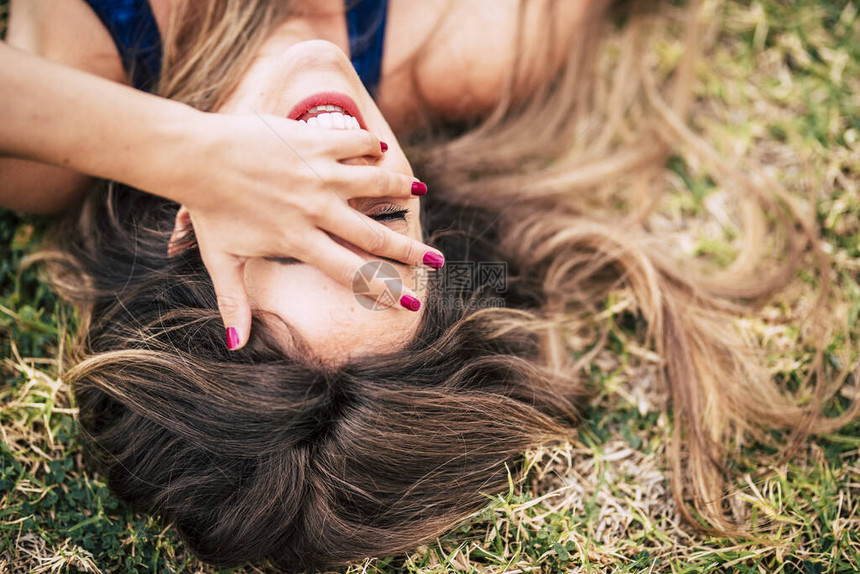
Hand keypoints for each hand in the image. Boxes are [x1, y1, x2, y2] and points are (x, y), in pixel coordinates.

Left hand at [162, 111, 442, 350]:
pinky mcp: (314, 140)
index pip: (351, 272)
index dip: (384, 290)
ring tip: (419, 193)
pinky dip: (371, 147)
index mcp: (298, 241)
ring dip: (399, 189)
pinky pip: (355, 142)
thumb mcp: (222, 261)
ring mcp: (317, 172)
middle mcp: (315, 209)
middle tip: (438, 260)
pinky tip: (380, 152)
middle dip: (410, 251)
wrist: (195, 155)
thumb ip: (235, 304)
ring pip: (374, 183)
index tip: (411, 303)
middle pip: (374, 235)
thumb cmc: (209, 209)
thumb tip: (237, 346)